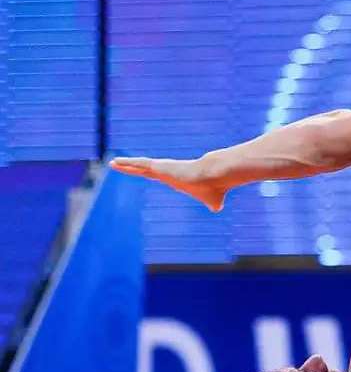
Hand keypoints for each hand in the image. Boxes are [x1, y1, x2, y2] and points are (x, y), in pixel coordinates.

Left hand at [109, 156, 227, 211]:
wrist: (214, 176)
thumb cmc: (214, 187)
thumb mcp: (213, 200)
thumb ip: (213, 204)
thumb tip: (217, 209)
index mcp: (178, 180)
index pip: (161, 177)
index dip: (152, 175)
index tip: (145, 173)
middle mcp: (168, 173)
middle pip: (146, 170)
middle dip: (134, 168)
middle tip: (122, 166)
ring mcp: (163, 169)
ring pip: (139, 166)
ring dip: (126, 165)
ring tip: (112, 163)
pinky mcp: (159, 166)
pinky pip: (139, 164)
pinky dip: (126, 163)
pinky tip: (115, 162)